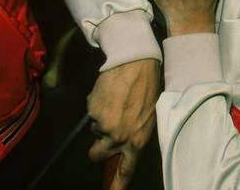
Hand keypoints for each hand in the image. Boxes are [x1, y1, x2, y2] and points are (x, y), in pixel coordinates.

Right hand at [87, 59, 160, 189]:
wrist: (135, 62)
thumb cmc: (147, 87)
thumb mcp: (149, 116)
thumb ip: (136, 134)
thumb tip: (124, 144)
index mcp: (137, 140)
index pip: (126, 170)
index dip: (117, 184)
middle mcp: (119, 136)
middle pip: (97, 154)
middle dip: (96, 147)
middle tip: (103, 133)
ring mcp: (104, 124)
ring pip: (94, 129)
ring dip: (101, 119)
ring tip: (115, 100)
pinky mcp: (93, 110)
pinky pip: (91, 111)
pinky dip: (97, 103)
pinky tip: (109, 92)